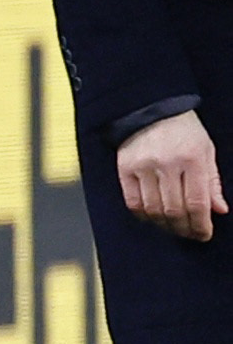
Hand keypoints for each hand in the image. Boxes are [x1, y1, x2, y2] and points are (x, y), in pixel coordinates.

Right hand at [120, 111, 225, 242]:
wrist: (151, 109)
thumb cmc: (184, 130)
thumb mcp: (206, 151)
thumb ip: (212, 182)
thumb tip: (218, 210)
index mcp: (192, 159)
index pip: (196, 203)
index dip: (201, 225)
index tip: (204, 234)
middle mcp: (166, 164)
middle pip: (174, 210)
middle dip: (184, 228)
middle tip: (189, 234)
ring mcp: (143, 167)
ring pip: (153, 210)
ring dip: (164, 225)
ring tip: (172, 227)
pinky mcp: (124, 169)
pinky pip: (132, 202)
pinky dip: (143, 215)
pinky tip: (153, 217)